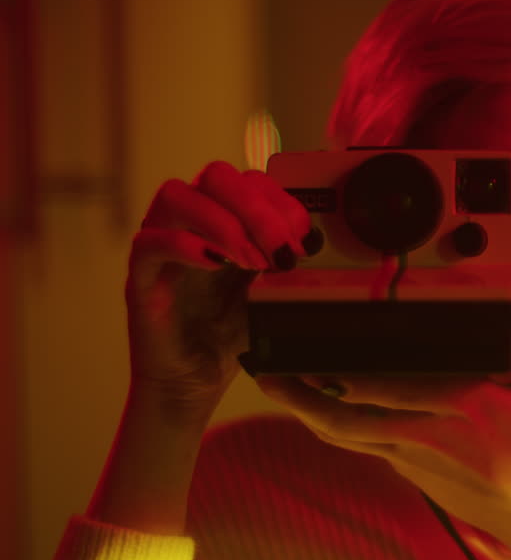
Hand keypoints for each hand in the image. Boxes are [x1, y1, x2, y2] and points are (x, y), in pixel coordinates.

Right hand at [127, 161, 314, 423]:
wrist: (195, 384)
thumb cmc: (233, 336)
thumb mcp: (273, 294)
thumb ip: (290, 264)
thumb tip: (321, 242)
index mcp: (225, 221)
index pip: (248, 179)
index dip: (280, 199)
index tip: (304, 237)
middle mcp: (190, 225)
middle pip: (214, 175)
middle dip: (257, 207)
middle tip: (281, 251)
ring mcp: (161, 247)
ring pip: (176, 196)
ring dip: (224, 223)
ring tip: (252, 262)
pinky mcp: (140, 278)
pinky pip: (148, 242)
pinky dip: (184, 245)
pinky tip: (216, 265)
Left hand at [253, 300, 510, 536]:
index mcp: (467, 408)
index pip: (397, 390)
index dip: (351, 380)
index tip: (319, 355)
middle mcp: (430, 435)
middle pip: (352, 418)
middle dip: (304, 395)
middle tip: (267, 370)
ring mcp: (414, 458)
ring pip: (347, 435)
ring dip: (306, 411)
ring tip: (273, 384)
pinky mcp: (409, 471)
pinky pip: (361, 443)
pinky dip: (333, 424)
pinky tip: (312, 405)